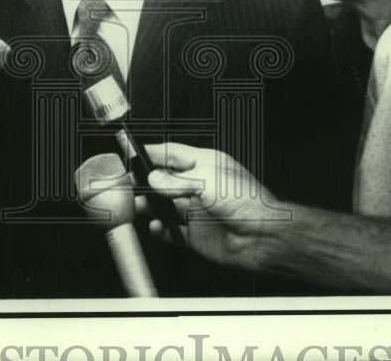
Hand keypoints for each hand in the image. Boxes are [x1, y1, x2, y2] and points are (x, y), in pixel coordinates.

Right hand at [144, 143, 287, 271]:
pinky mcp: (195, 234)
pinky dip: (160, 230)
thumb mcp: (207, 181)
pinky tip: (157, 227)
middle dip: (145, 182)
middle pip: (164, 181)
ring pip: (164, 206)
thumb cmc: (247, 201)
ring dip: (149, 207)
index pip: (173, 154)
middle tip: (128, 185)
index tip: (132, 155)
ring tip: (138, 207)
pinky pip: (171, 231)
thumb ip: (176, 180)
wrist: (263, 236)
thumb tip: (154, 178)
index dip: (152, 154)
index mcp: (206, 164)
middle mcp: (200, 186)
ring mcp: (196, 210)